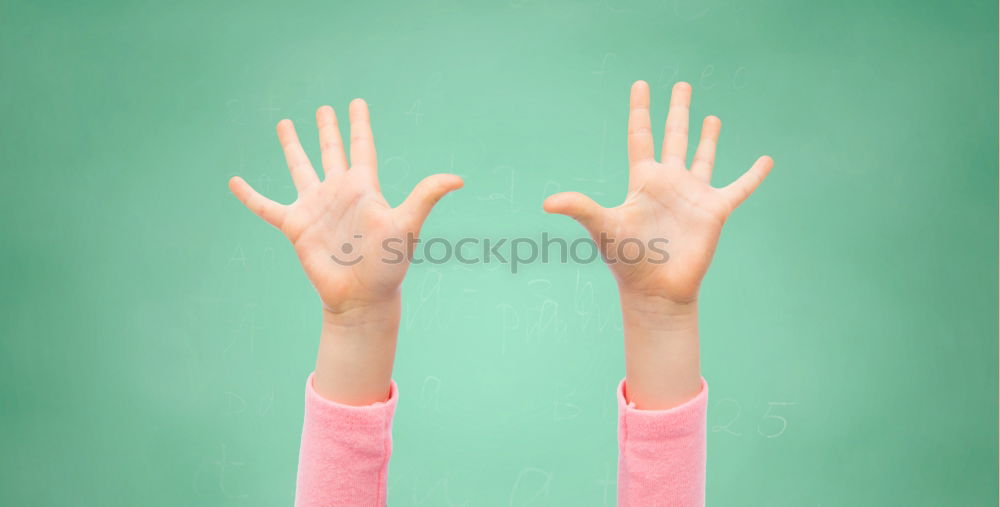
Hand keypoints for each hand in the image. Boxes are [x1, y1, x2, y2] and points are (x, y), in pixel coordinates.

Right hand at [229, 99, 462, 313]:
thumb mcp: (407, 225)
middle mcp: (339, 193)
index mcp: (364, 188)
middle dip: (329, 130)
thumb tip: (458, 179)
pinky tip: (234, 181)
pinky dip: (249, 195)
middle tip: (325, 109)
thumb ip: (426, 197)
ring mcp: (316, 208)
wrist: (361, 298)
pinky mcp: (296, 227)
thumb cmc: (388, 265)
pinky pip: (266, 207)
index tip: (357, 102)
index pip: (362, 147)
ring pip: (300, 168)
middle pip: (332, 152)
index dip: (359, 124)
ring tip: (284, 124)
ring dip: (292, 147)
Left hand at [544, 81, 772, 408]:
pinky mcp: (714, 211)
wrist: (656, 291)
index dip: (641, 111)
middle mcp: (668, 183)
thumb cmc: (627, 261)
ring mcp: (692, 195)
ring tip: (711, 116)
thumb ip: (579, 209)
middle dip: (677, 111)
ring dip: (708, 136)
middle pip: (673, 137)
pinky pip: (739, 188)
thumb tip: (547, 202)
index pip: (640, 136)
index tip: (640, 84)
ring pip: (703, 156)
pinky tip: (766, 160)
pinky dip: (753, 175)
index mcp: (642, 180)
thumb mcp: (602, 228)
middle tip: (681, 84)